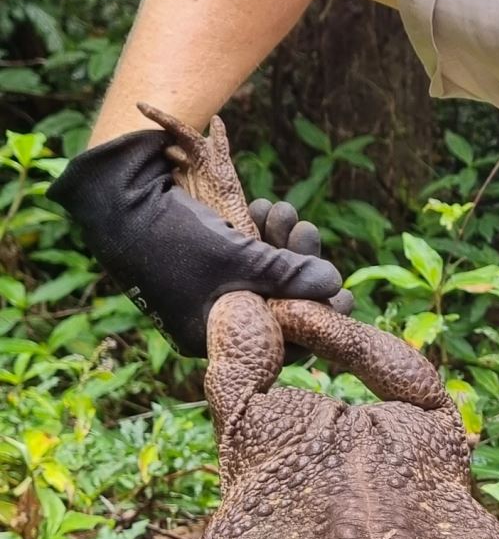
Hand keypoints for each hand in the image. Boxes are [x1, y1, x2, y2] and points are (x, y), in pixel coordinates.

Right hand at [47, 129, 343, 355]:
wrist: (114, 197)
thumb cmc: (175, 238)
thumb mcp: (239, 260)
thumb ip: (289, 275)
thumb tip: (335, 285)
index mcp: (214, 337)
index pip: (280, 341)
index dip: (315, 317)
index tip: (345, 297)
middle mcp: (212, 319)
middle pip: (276, 303)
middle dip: (299, 267)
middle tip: (311, 235)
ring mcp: (208, 289)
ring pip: (264, 275)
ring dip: (282, 242)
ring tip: (286, 211)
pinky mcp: (206, 260)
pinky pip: (246, 257)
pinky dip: (260, 234)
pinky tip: (268, 208)